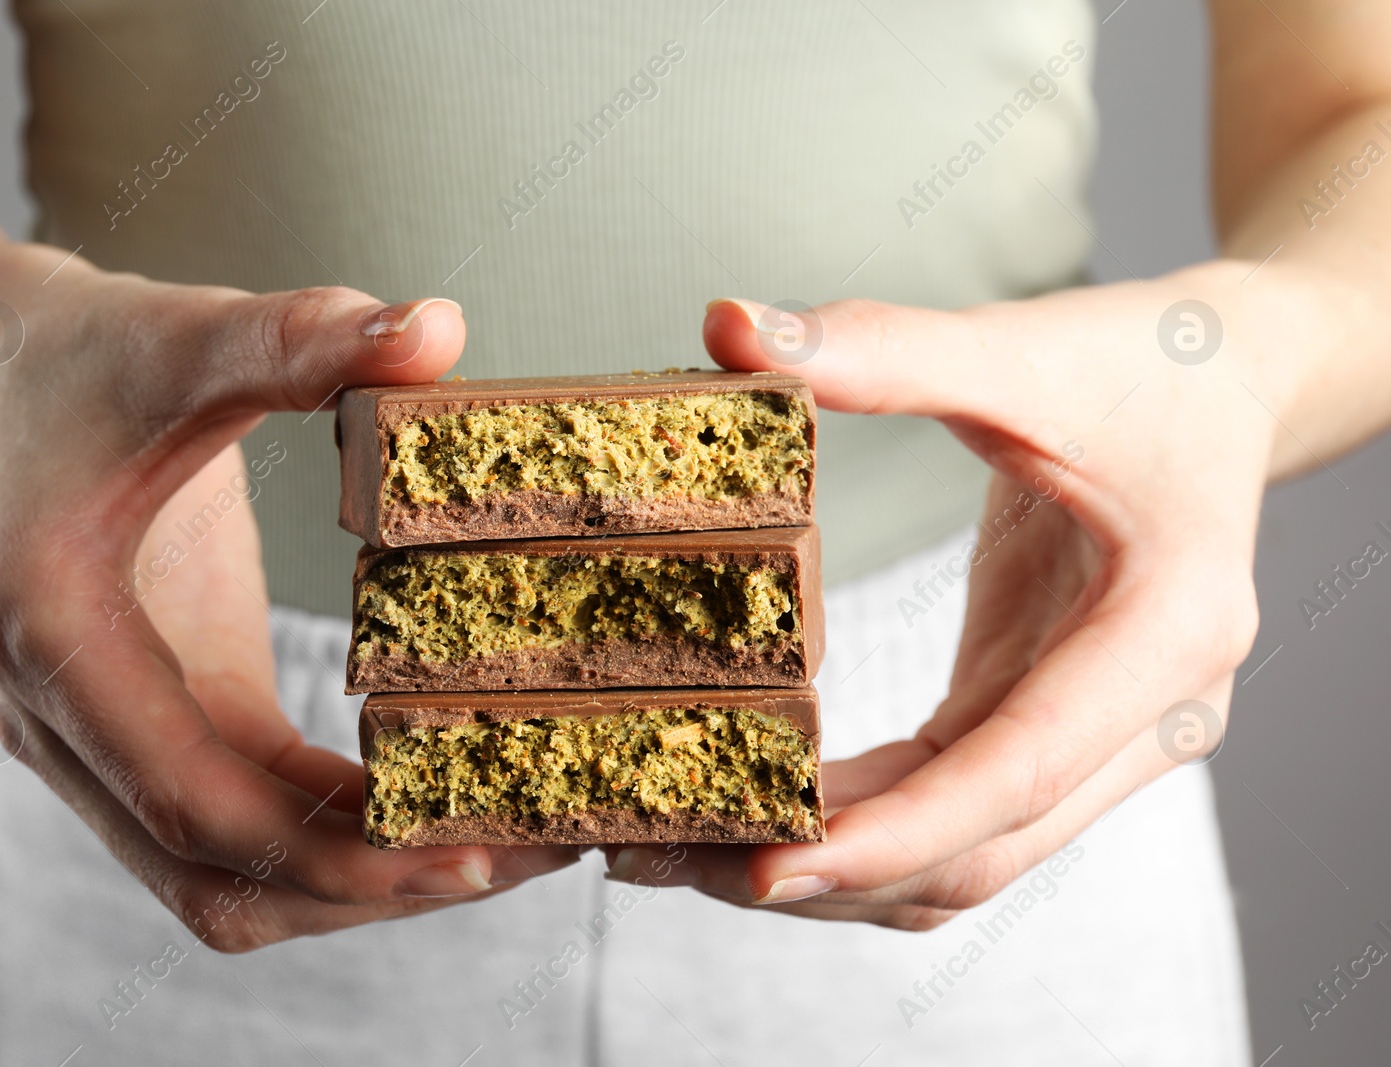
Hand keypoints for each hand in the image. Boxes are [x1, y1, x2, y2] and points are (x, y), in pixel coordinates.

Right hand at [0, 244, 579, 950]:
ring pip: (227, 880)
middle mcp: (56, 715)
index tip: (465, 851)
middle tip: (517, 858)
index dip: (333, 845)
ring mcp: (97, 740)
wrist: (21, 370)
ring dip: (356, 888)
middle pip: (215, 873)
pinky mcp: (152, 731)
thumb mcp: (192, 334)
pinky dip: (336, 842)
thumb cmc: (102, 354)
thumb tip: (437, 329)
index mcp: (52, 630)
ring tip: (500, 850)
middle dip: (367, 888)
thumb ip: (301, 336)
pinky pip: (243, 827)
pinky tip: (436, 808)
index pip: (193, 796)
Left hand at [607, 267, 1279, 927]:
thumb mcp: (1022, 350)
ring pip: (963, 857)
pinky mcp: (1051, 728)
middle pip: (981, 849)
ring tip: (686, 852)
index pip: (1017, 771)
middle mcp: (1152, 717)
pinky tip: (761, 808)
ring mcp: (1106, 739)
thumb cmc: (1143, 366)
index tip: (770, 867)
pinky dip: (859, 827)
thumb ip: (883, 348)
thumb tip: (724, 324)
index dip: (891, 831)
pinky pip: (950, 811)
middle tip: (673, 858)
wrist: (1223, 385)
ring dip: (834, 873)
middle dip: (830, 873)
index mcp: (1166, 633)